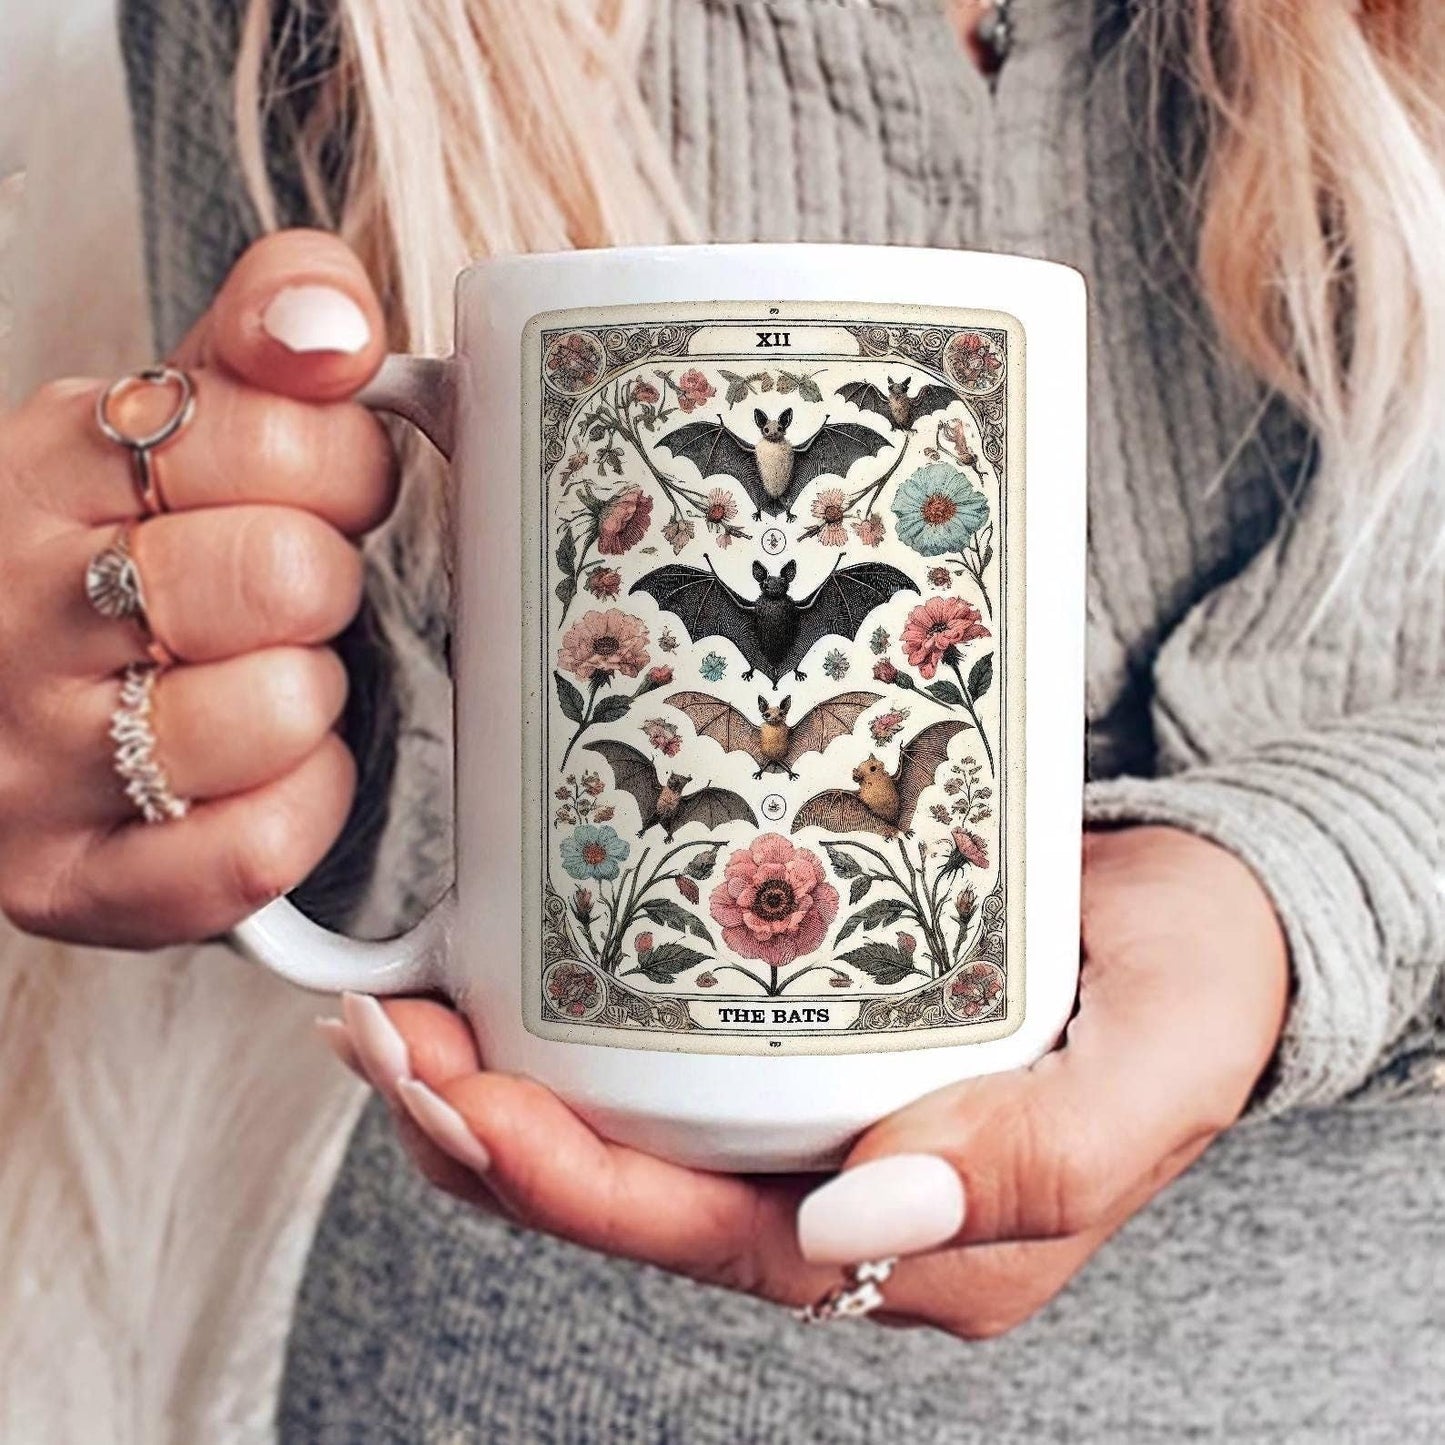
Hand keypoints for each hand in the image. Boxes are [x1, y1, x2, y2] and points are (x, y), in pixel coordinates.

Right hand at [0, 229, 396, 946]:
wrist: (1, 696)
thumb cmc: (126, 551)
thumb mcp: (174, 414)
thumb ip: (266, 335)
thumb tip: (331, 325)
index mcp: (52, 465)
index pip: (276, 432)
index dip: (340, 466)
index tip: (313, 491)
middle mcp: (19, 608)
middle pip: (282, 572)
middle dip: (323, 583)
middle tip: (287, 594)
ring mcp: (32, 757)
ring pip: (276, 709)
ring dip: (309, 697)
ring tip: (255, 678)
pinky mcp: (66, 879)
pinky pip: (254, 848)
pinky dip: (299, 807)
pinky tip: (263, 773)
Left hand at [323, 825, 1288, 1337]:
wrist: (1209, 920)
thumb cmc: (1190, 994)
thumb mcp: (1146, 1077)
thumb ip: (1025, 1168)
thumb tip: (854, 1231)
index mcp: (917, 1248)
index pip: (709, 1245)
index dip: (574, 1187)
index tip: (469, 1100)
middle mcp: (841, 1207)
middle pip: (628, 1202)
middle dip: (486, 1135)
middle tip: (385, 1037)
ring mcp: (810, 1131)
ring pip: (616, 1145)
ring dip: (492, 1088)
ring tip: (392, 1014)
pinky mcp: (798, 1053)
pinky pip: (650, 1076)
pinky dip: (555, 1040)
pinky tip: (487, 986)